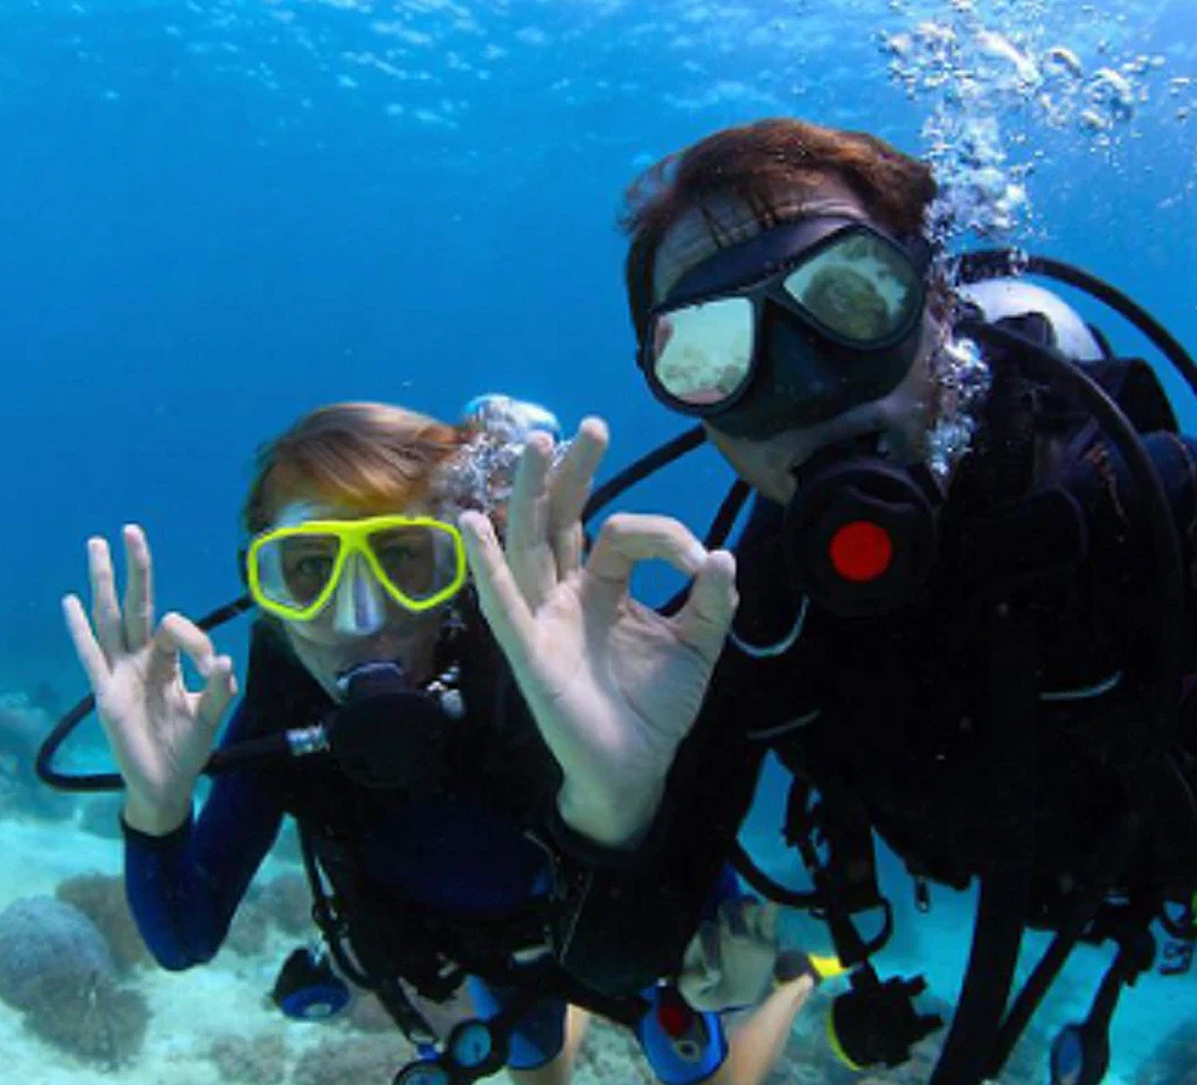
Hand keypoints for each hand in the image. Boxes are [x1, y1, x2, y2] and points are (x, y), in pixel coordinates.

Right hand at [61, 524, 238, 834]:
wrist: (165, 784)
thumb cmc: (186, 748)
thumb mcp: (210, 716)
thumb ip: (219, 691)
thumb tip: (224, 663)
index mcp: (168, 661)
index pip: (175, 627)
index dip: (195, 638)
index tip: (212, 668)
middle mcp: (141, 660)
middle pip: (137, 605)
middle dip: (136, 568)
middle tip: (130, 529)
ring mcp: (120, 673)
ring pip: (110, 619)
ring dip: (104, 583)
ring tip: (97, 546)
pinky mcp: (105, 693)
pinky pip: (91, 655)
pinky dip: (81, 629)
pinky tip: (70, 602)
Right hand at [458, 417, 737, 847]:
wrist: (637, 769)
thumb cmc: (655, 707)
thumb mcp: (697, 647)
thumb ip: (712, 602)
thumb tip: (721, 554)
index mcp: (603, 585)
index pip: (621, 533)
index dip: (663, 534)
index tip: (701, 560)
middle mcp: (566, 593)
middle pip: (560, 519)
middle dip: (573, 471)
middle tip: (591, 426)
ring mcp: (543, 619)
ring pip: (529, 546)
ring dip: (528, 495)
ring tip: (534, 445)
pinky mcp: (530, 653)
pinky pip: (504, 608)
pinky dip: (487, 568)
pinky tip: (474, 527)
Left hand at [677, 898, 780, 1011]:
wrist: (735, 995)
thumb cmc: (710, 989)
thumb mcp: (697, 994)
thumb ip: (692, 984)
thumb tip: (705, 976)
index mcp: (707, 937)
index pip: (707, 933)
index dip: (709, 950)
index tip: (714, 976)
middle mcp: (725, 925)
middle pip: (728, 908)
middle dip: (735, 920)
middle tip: (741, 940)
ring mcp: (747, 926)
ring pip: (748, 905)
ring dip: (753, 909)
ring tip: (761, 921)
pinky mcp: (766, 935)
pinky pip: (770, 916)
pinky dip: (773, 909)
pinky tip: (777, 907)